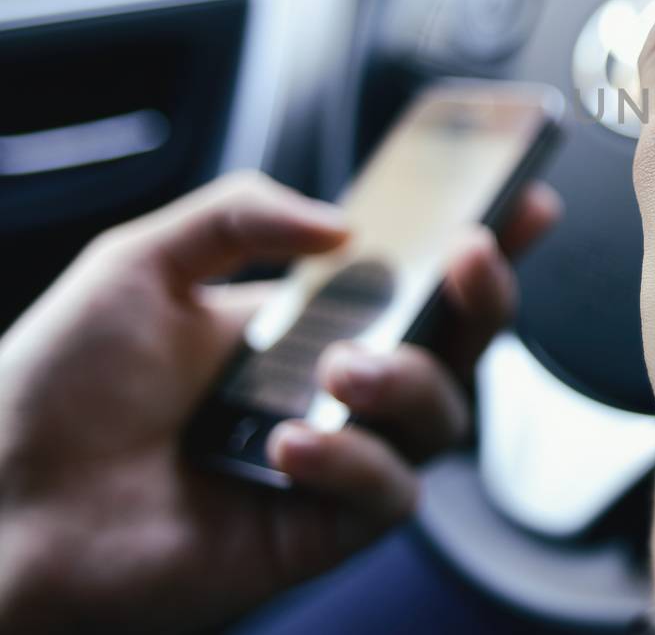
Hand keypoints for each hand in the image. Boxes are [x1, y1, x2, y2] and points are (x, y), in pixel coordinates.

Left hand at [0, 170, 560, 633]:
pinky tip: (292, 445)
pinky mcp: (320, 530)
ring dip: (411, 382)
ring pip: (444, 418)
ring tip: (342, 370)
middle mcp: (334, 388)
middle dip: (486, 296)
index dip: (482, 238)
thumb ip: (239, 214)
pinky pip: (391, 495)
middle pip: (459, 343)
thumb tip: (343, 223)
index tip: (525, 198)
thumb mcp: (140, 263)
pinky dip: (357, 464)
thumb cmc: (56, 388)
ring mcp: (335, 459)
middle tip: (470, 259)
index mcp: (306, 322)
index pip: (416, 275)